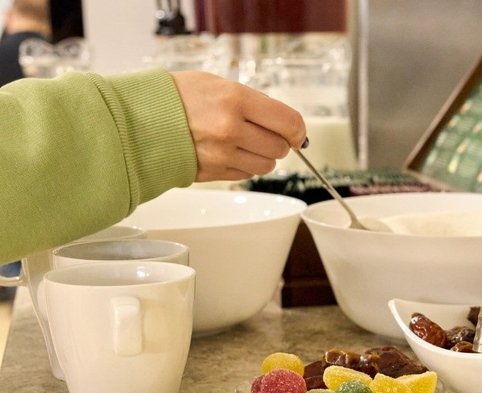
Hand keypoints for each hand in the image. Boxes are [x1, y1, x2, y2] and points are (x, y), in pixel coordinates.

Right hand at [170, 71, 306, 181]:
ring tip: (244, 142)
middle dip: (278, 142)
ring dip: (262, 156)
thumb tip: (287, 124)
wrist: (138, 118)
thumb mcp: (218, 84)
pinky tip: (229, 152)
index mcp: (235, 100)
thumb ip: (254, 103)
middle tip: (262, 133)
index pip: (289, 122)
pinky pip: (246, 174)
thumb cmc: (177, 97)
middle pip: (280, 147)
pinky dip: (245, 166)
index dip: (298, 130)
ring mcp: (221, 154)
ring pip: (266, 166)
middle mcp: (230, 129)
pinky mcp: (212, 173)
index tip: (296, 133)